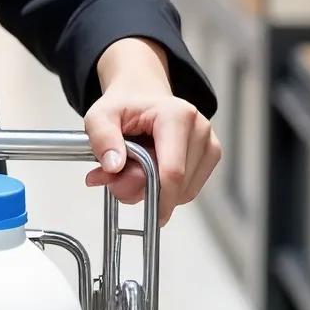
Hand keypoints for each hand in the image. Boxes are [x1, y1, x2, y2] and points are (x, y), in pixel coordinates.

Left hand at [83, 37, 219, 223]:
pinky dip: (169, 190)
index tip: (147, 215)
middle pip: (177, 184)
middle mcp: (199, 127)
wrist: (141, 95)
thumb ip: (102, 139)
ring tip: (135, 169)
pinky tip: (152, 172)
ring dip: (157, 193)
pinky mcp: (211, 154)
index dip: (158, 198)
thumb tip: (114, 166)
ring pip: (186, 191)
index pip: (172, 171)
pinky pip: (190, 188)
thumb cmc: (122, 106)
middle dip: (148, 193)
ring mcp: (209, 142)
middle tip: (120, 179)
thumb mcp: (98, 116)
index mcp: (176, 114)